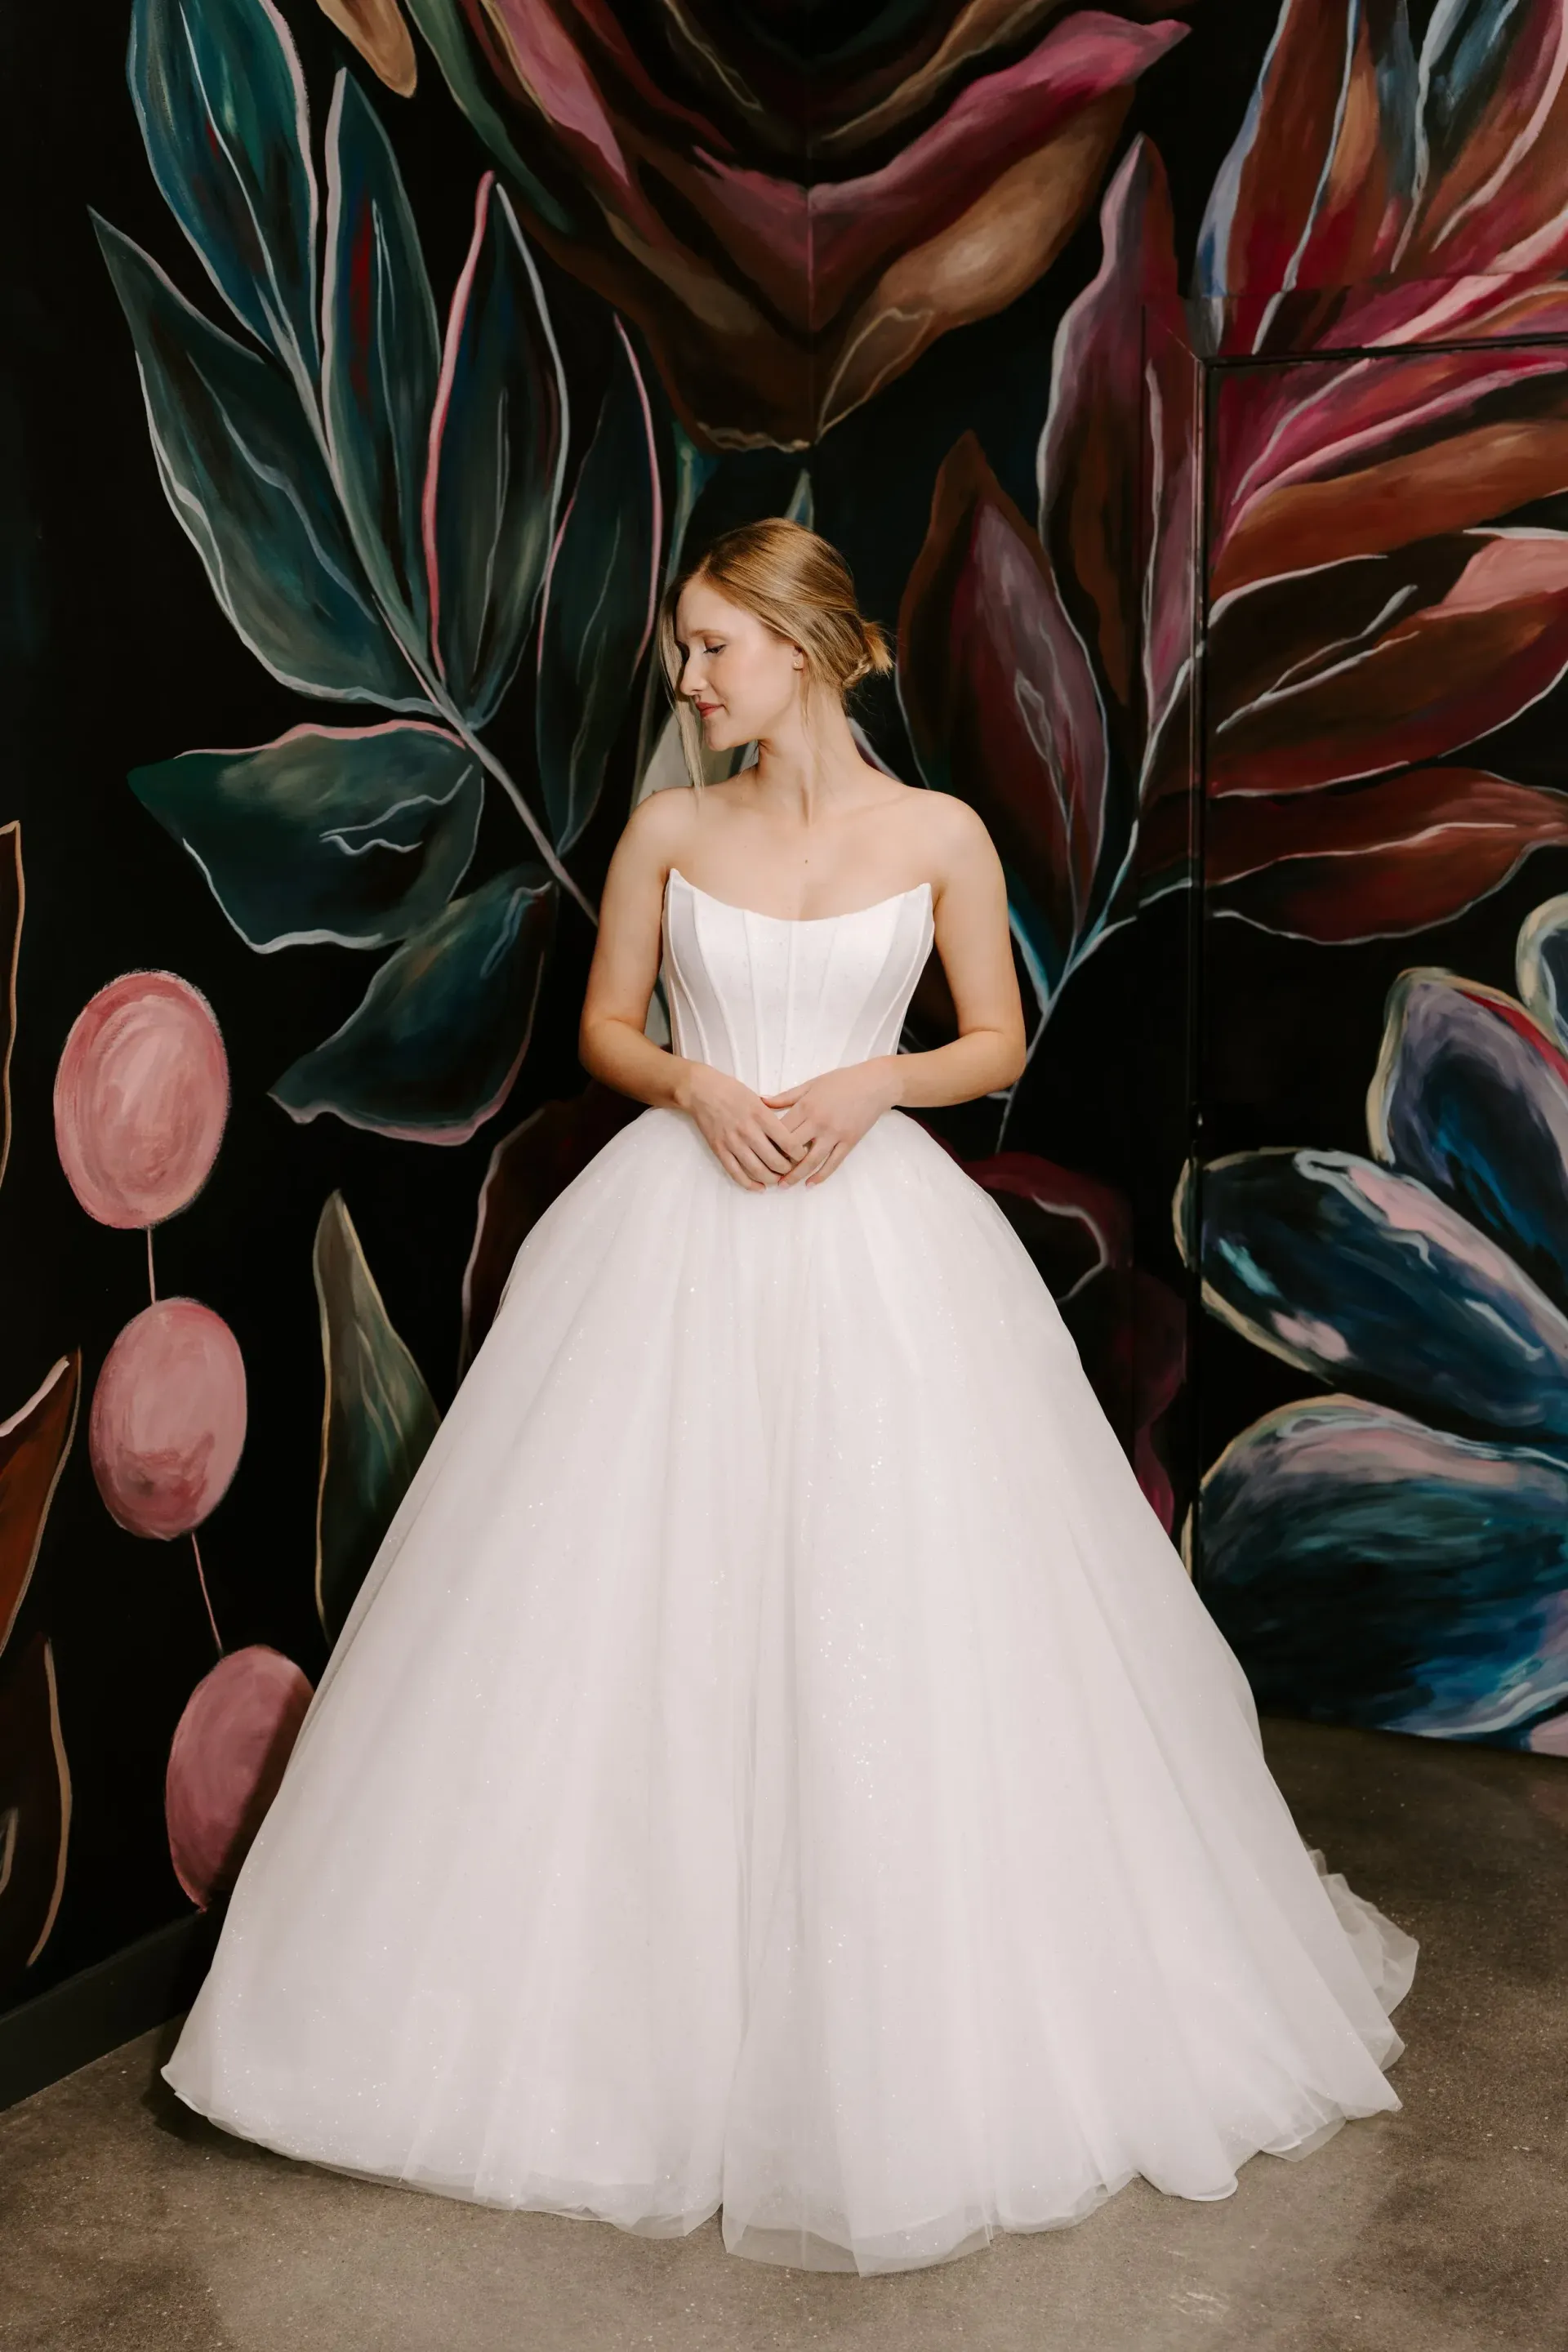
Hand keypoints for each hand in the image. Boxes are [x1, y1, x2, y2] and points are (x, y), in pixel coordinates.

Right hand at [680, 1063, 809, 1189]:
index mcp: (760, 1115)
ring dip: (771, 1179)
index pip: (787, 1141)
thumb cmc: (731, 1091)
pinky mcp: (720, 1151)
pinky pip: (736, 1174)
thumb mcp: (757, 1098)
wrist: (702, 1091)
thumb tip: (787, 1135)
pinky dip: (750, 1184)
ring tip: (778, 1178)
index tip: (802, 1156)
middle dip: (787, 1169)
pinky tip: (759, 1187)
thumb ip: (771, 1117)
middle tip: (791, 1169)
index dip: (799, 1154)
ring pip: (757, 1170)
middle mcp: (748, 1131)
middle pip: (775, 1160)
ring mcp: (732, 1142)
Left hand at [763, 1058, 902, 1186]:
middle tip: (766, 1172)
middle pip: (792, 1148)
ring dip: (795, 1175)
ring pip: (811, 1160)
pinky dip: (820, 1176)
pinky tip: (810, 1185)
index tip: (759, 1152)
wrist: (874, 1084)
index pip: (781, 1130)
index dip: (768, 1143)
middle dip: (778, 1161)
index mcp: (806, 1106)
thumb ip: (786, 1097)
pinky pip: (833, 1163)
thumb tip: (761, 1101)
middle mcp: (818, 1122)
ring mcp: (835, 1134)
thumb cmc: (841, 1081)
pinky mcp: (849, 1142)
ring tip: (783, 1185)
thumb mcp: (811, 1084)